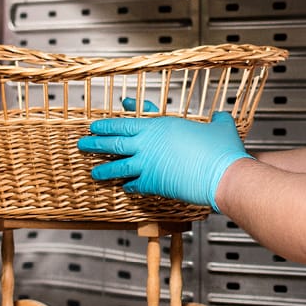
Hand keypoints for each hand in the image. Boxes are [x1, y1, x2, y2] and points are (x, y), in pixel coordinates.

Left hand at [77, 112, 248, 208]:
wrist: (222, 173)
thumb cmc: (220, 150)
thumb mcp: (218, 126)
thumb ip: (216, 119)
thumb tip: (221, 116)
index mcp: (159, 126)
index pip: (125, 123)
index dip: (108, 124)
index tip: (97, 124)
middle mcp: (148, 144)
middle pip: (113, 143)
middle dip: (95, 143)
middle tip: (83, 143)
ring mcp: (148, 165)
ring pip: (117, 166)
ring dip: (103, 169)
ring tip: (93, 172)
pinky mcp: (152, 184)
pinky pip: (134, 185)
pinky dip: (128, 187)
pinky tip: (124, 189)